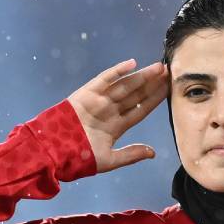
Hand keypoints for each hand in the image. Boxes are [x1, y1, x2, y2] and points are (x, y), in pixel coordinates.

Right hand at [65, 59, 169, 173]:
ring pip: (125, 85)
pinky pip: (105, 79)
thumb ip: (131, 154)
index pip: (141, 110)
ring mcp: (99, 101)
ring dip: (141, 76)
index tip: (169, 90)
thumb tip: (152, 152)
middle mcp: (110, 111)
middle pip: (136, 95)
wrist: (54, 151)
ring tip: (158, 67)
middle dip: (152, 84)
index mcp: (116, 126)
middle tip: (168, 72)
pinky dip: (117, 71)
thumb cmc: (79, 157)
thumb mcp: (109, 159)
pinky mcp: (87, 93)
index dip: (155, 100)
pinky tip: (133, 64)